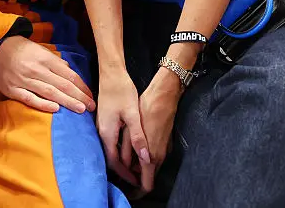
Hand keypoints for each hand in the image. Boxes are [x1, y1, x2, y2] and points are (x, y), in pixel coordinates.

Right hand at [0, 35, 94, 113]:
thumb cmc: (20, 49)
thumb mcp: (40, 50)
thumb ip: (55, 61)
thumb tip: (69, 70)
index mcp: (46, 59)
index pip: (69, 74)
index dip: (82, 86)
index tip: (91, 95)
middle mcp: (37, 69)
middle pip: (63, 85)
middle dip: (79, 96)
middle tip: (92, 106)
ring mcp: (24, 80)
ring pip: (50, 92)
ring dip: (67, 101)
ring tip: (80, 109)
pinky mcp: (13, 90)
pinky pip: (30, 98)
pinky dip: (43, 104)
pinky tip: (56, 109)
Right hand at [95, 68, 152, 188]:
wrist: (111, 74)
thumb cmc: (121, 91)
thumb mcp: (132, 114)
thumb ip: (138, 137)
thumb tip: (145, 157)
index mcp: (107, 133)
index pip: (114, 161)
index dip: (125, 173)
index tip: (137, 180)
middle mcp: (101, 133)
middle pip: (111, 158)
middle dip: (124, 170)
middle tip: (137, 177)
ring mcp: (101, 127)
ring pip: (111, 150)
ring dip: (122, 160)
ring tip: (135, 166)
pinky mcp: (105, 122)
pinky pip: (111, 142)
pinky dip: (120, 149)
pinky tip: (130, 149)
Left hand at [134, 69, 182, 194]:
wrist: (165, 94)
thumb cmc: (148, 108)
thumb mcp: (133, 129)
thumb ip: (129, 151)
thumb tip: (125, 166)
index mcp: (152, 156)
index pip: (146, 186)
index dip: (135, 191)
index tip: (126, 190)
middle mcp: (160, 156)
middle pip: (147, 177)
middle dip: (134, 177)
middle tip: (120, 170)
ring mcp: (164, 149)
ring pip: (150, 166)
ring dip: (137, 166)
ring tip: (123, 156)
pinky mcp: (165, 141)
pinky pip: (153, 155)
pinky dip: (143, 156)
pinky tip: (132, 145)